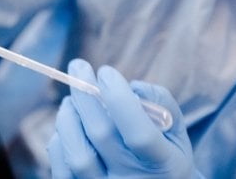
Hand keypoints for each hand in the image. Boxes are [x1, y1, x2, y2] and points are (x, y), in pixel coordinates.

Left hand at [47, 59, 194, 177]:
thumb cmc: (164, 156)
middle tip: (78, 67)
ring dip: (69, 117)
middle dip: (85, 95)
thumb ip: (161, 103)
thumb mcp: (175, 131)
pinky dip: (60, 141)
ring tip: (71, 99)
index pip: (140, 134)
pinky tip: (69, 125)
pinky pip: (62, 169)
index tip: (106, 72)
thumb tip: (131, 85)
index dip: (120, 99)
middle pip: (101, 135)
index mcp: (163, 165)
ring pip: (77, 154)